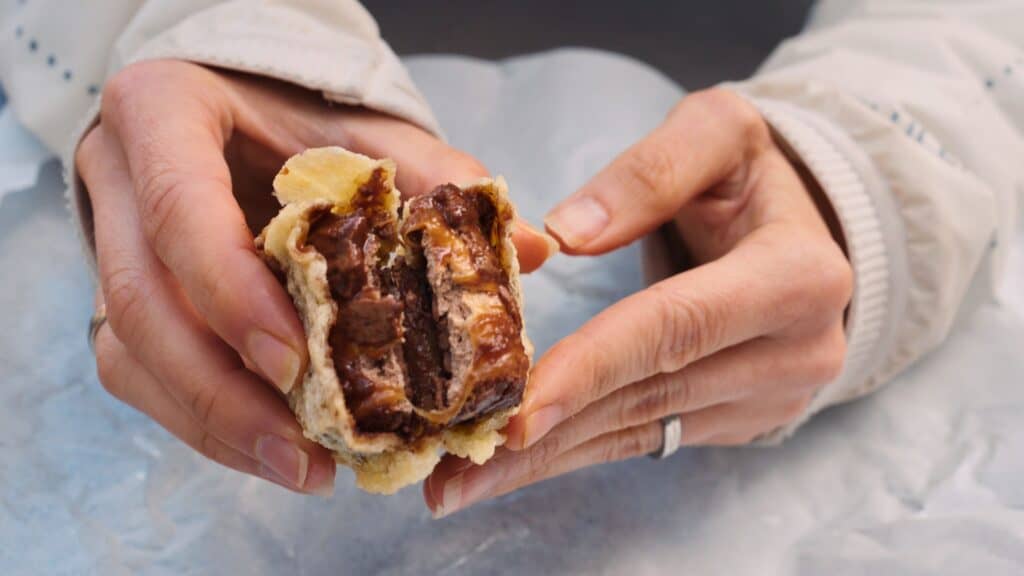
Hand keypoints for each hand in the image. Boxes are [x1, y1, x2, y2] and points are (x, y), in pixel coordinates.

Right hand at [79, 60, 554, 494]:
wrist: (243, 113)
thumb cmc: (303, 118)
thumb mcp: (367, 132)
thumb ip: (435, 181)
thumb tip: (531, 249)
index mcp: (164, 113)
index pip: (181, 211)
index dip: (232, 294)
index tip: (297, 364)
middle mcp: (118, 181)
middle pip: (140, 302)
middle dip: (222, 391)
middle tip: (307, 452)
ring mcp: (107, 243)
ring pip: (129, 352)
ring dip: (214, 424)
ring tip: (302, 469)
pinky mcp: (122, 299)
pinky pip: (141, 374)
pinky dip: (206, 421)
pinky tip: (273, 448)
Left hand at [424, 89, 851, 515]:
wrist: (806, 229)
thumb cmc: (751, 172)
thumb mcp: (716, 133)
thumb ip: (651, 171)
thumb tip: (568, 234)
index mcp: (797, 276)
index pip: (676, 326)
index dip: (592, 365)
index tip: (517, 407)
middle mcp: (796, 353)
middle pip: (650, 395)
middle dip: (548, 434)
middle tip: (453, 473)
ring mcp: (773, 399)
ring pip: (641, 431)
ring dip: (546, 462)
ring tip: (460, 485)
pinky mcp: (741, 421)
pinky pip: (647, 439)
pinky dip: (574, 452)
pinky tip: (513, 470)